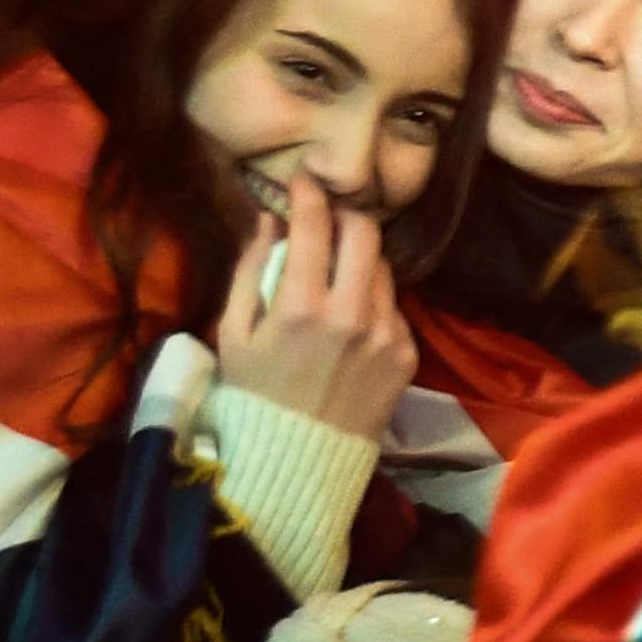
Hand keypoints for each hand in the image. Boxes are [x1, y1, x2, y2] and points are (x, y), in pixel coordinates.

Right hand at [210, 174, 415, 440]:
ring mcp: (386, 335)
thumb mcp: (233, 333)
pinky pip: (394, 306)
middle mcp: (351, 315)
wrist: (298, 462)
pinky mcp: (407, 354)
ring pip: (383, 267)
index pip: (315, 225)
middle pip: (365, 233)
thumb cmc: (253, 395)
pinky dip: (372, 299)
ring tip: (334, 276)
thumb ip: (251, 270)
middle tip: (327, 220)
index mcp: (301, 307)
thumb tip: (269, 219)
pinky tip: (349, 318)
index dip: (310, 192)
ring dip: (359, 259)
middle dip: (345, 216)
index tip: (304, 179)